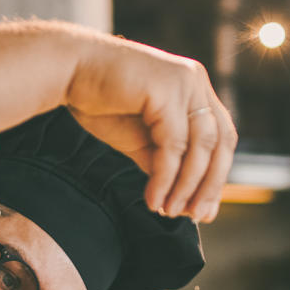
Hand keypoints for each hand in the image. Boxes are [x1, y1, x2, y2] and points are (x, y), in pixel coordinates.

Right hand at [65, 36, 237, 223]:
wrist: (67, 72)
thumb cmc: (99, 101)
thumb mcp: (139, 139)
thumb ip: (163, 161)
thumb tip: (182, 197)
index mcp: (194, 88)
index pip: (221, 137)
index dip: (216, 176)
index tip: (202, 209)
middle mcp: (195, 81)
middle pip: (221, 143)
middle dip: (209, 185)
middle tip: (195, 217)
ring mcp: (184, 83)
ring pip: (200, 147)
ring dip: (187, 186)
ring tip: (169, 212)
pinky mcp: (166, 91)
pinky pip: (174, 145)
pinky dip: (166, 178)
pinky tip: (153, 200)